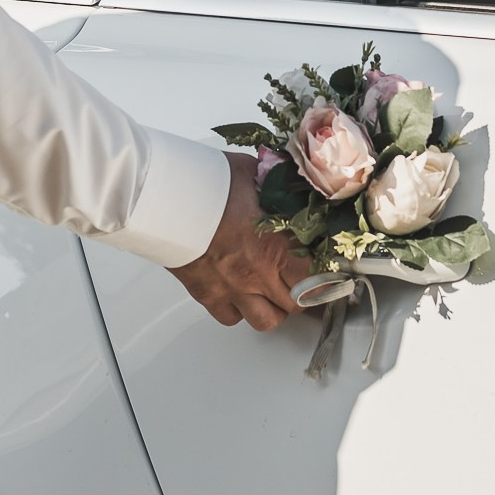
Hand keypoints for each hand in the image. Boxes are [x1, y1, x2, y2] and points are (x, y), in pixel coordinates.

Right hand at [169, 152, 313, 330]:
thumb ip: (282, 186)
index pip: (316, 278)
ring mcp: (230, 288)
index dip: (327, 276)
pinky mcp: (206, 294)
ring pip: (266, 320)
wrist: (162, 197)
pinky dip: (241, 311)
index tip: (331, 270)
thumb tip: (300, 183)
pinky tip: (242, 293)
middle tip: (305, 279)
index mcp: (274, 246)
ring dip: (276, 308)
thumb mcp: (256, 174)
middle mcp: (256, 274)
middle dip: (305, 294)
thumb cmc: (206, 182)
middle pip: (295, 304)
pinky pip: (232, 318)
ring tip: (276, 291)